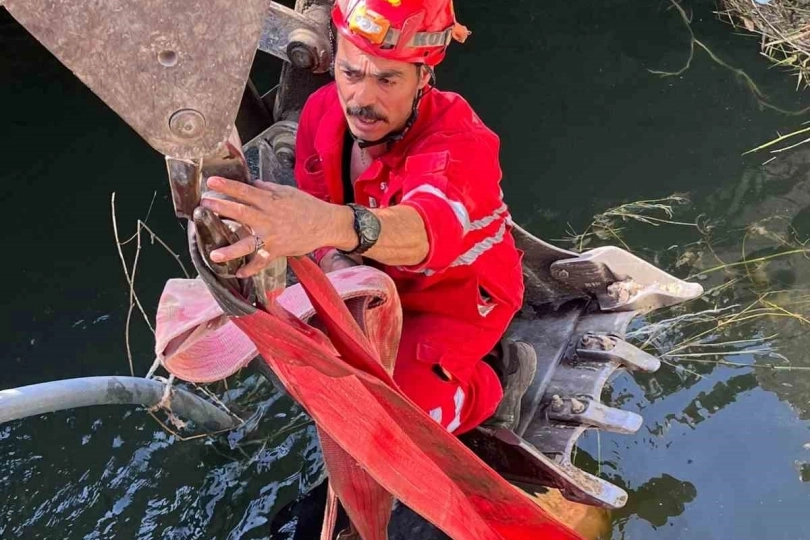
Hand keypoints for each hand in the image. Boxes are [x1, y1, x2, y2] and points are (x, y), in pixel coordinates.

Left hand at [200, 177, 353, 277]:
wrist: (325, 223)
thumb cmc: (306, 206)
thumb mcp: (287, 191)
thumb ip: (266, 189)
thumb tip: (249, 183)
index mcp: (270, 201)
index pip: (245, 191)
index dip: (227, 186)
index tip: (211, 181)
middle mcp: (268, 218)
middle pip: (241, 213)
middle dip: (221, 208)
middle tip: (203, 205)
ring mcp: (272, 237)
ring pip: (248, 244)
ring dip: (230, 250)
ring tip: (214, 254)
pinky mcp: (277, 251)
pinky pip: (261, 262)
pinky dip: (250, 269)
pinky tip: (238, 273)